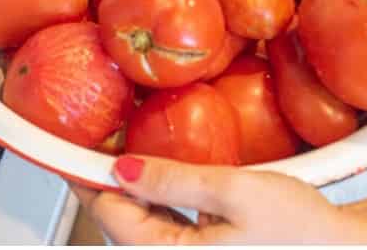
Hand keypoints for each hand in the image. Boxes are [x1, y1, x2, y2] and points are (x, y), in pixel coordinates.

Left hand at [72, 155, 361, 244]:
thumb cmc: (303, 232)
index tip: (63, 144)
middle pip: (122, 220)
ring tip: (120, 146)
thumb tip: (119, 167)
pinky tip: (160, 172)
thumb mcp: (232, 192)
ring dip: (130, 187)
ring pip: (144, 223)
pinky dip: (158, 198)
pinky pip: (168, 227)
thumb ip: (171, 179)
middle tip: (92, 134)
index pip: (109, 213)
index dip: (85, 174)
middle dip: (105, 179)